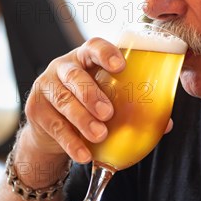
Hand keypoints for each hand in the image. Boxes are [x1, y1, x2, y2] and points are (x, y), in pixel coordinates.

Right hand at [24, 38, 125, 163]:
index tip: (121, 67)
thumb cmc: (88, 106)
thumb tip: (165, 124)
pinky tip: (84, 154)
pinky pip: (54, 126)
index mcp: (86, 58)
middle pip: (74, 75)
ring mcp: (46, 86)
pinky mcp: (35, 109)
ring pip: (62, 100)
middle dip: (91, 94)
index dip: (106, 54)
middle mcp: (63, 67)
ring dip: (82, 119)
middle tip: (108, 113)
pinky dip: (71, 142)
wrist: (52, 128)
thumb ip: (132, 107)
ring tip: (99, 136)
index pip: (94, 47)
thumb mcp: (107, 99)